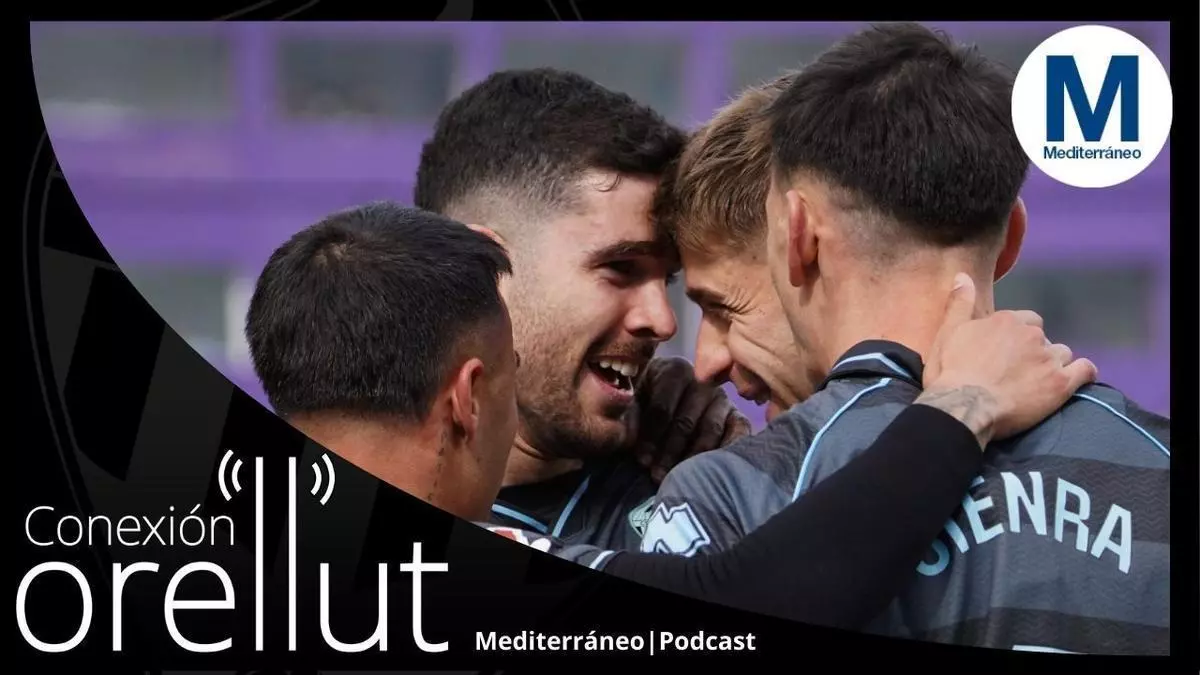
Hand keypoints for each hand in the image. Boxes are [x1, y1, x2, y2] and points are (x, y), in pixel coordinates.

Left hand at [632, 356, 751, 481]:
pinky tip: (712, 470)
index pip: (662, 407)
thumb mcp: (633, 405)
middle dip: (669, 452)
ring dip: (692, 458)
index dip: (650, 437)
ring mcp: (721, 398)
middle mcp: (702, 381)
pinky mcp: (736, 416)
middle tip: (656, 475)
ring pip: (709, 430)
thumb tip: (629, 437)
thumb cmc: (646, 404)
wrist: (666, 407)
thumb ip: (629, 418)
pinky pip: (737, 433)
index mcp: (673, 370)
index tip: (641, 460)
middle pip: (685, 421)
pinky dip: (725, 452)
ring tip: (678, 478)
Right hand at [916, 274, 1097, 448]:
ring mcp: (1048, 358)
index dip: (1017, 337)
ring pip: (1062, 354)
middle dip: (1035, 351)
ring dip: (1054, 364)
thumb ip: (960, 303)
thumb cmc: (951, 372)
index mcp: (1007, 321)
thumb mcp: (948, 332)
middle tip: (1017, 372)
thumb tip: (963, 276)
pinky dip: (1083, 373)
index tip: (1006, 354)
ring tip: (1038, 382)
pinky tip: (1073, 380)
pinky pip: (1085, 370)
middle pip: (1044, 338)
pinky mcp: (1061, 383)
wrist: (965, 406)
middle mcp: (1032, 335)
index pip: (1025, 321)